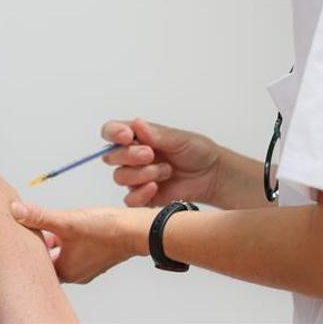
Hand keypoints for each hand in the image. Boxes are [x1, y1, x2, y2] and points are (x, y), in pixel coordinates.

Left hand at [10, 201, 153, 283]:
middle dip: (40, 244)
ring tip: (50, 225)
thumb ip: (40, 216)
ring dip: (55, 241)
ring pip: (63, 254)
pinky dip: (69, 240)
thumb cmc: (106, 230)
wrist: (137, 230)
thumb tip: (16, 210)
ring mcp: (87, 266)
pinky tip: (71, 226)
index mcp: (66, 271)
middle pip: (49, 260)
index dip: (28, 249)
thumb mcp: (67, 221)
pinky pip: (76, 250)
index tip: (21, 235)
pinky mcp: (97, 256)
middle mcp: (76, 273)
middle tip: (33, 228)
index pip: (38, 265)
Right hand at [102, 118, 221, 206]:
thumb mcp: (179, 139)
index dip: (113, 133)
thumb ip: (156, 134)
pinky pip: (129, 199)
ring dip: (141, 174)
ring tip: (166, 171)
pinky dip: (140, 194)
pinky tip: (155, 187)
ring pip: (120, 177)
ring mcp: (136, 177)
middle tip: (150, 154)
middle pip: (111, 156)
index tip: (127, 136)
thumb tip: (136, 124)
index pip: (111, 131)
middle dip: (129, 155)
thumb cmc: (196, 151)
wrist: (212, 175)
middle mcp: (131, 156)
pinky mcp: (143, 197)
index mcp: (136, 137)